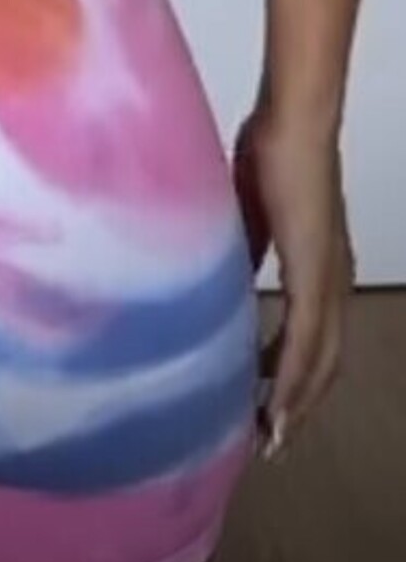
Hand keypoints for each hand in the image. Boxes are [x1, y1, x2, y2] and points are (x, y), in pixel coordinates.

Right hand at [233, 109, 355, 458]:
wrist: (294, 123)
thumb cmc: (270, 152)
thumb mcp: (253, 215)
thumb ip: (248, 250)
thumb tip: (226, 281)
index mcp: (321, 266)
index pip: (315, 338)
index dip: (296, 376)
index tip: (270, 407)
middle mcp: (334, 282)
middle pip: (324, 363)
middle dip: (298, 403)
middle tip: (268, 438)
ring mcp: (329, 281)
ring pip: (319, 362)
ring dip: (295, 401)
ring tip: (269, 433)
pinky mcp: (314, 276)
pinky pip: (304, 343)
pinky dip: (291, 381)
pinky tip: (276, 406)